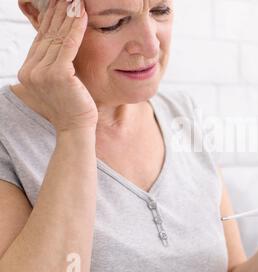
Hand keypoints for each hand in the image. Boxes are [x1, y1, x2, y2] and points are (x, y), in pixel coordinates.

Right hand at [18, 0, 97, 132]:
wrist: (76, 128)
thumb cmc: (74, 107)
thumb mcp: (61, 82)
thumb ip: (56, 63)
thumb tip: (61, 41)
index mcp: (29, 71)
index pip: (41, 39)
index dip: (51, 19)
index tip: (60, 4)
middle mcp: (31, 70)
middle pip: (47, 35)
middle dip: (58, 13)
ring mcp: (41, 72)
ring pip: (57, 37)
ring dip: (68, 16)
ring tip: (76, 1)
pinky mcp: (56, 74)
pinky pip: (67, 45)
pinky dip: (75, 29)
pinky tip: (82, 16)